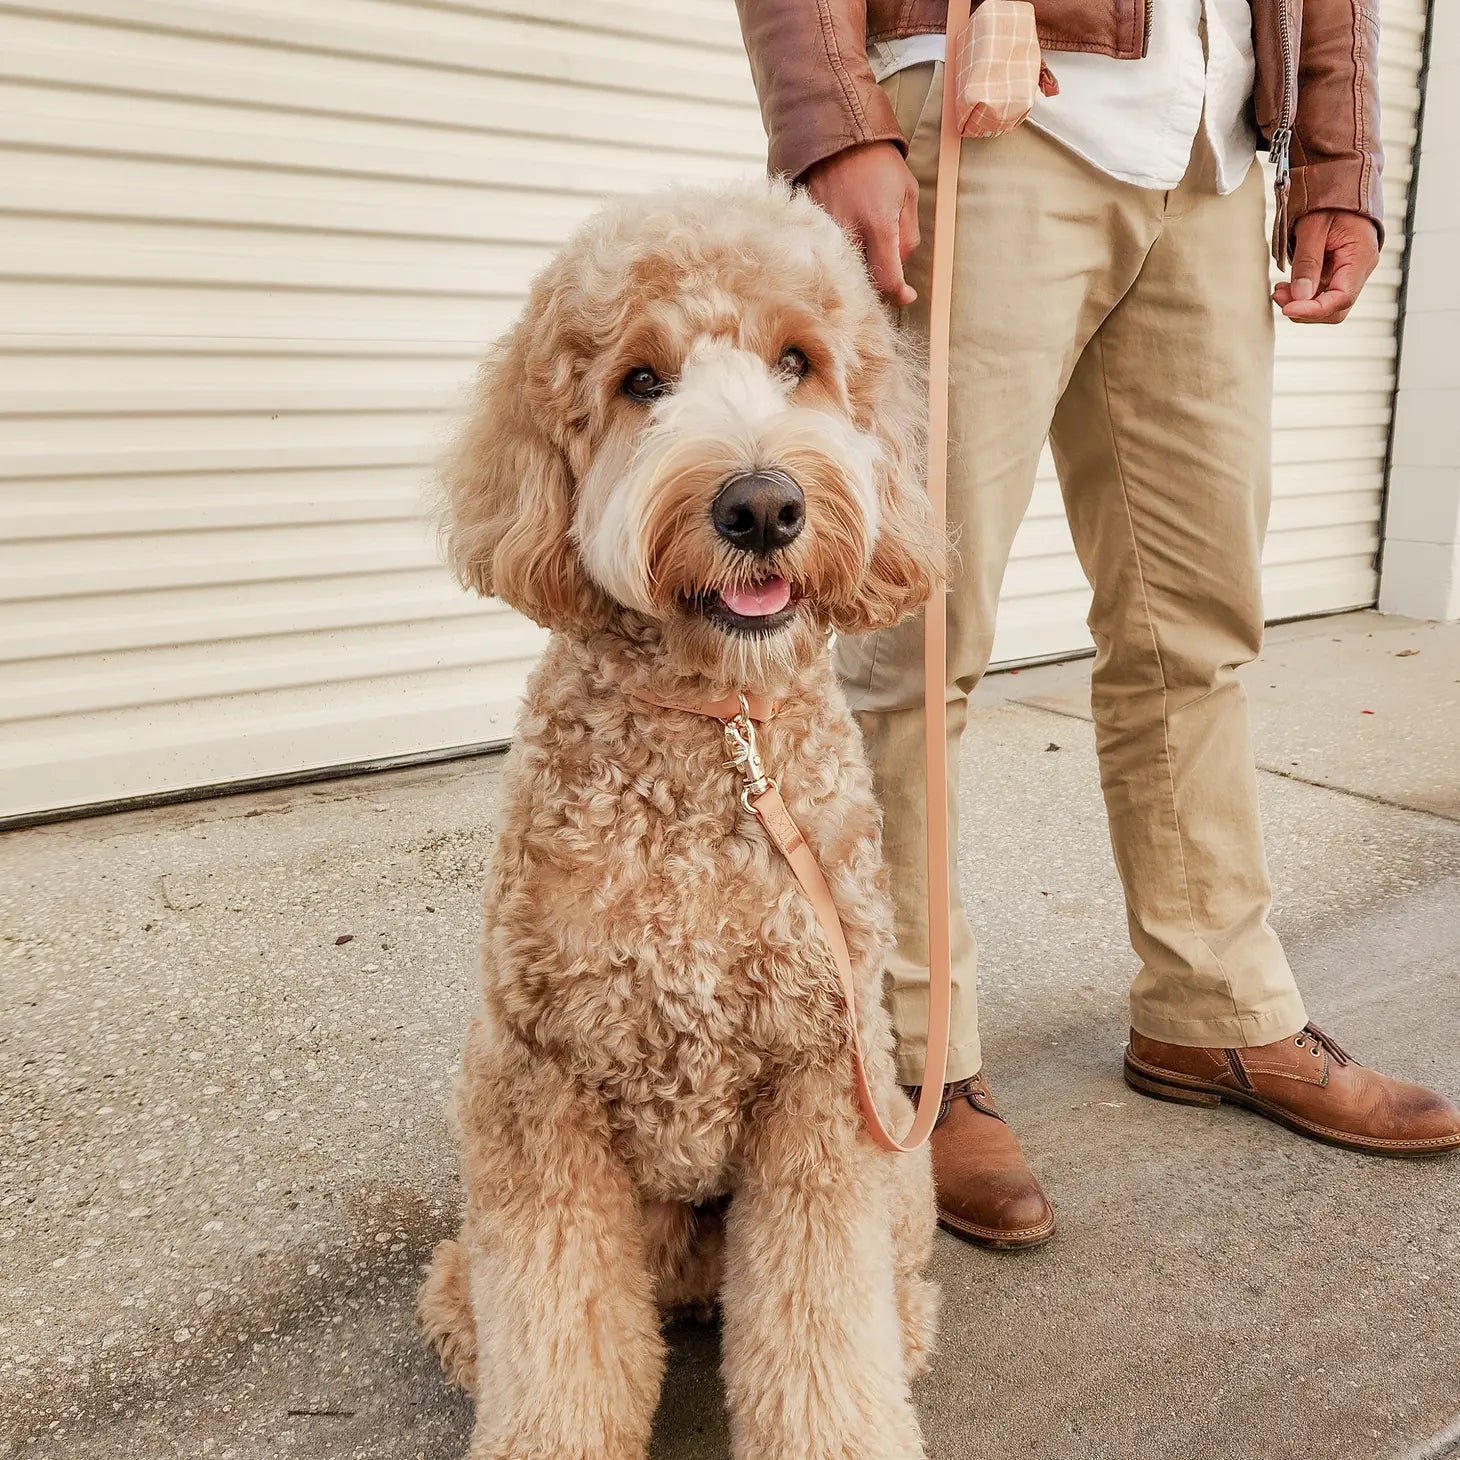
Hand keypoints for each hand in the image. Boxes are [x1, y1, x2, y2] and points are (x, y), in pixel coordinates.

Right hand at [803, 141, 919, 305]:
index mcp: (878, 224)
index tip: (906, 295)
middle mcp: (849, 232)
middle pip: (863, 279)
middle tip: (885, 267)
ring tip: (864, 251)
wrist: (837, 135)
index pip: (887, 278)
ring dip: (856, 268)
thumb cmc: (878, 163)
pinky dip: (837, 255)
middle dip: (877, 278)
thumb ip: (908, 234)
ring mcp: (825, 231)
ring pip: (842, 269)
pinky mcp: (808, 228)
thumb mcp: (907, 193)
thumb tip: (901, 265)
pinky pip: (825, 253)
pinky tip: (843, 242)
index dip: (898, 292)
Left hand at [1273, 209, 1379, 324]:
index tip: (1287, 307)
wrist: (1341, 181)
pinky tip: (1287, 287)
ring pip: (1327, 304)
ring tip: (1279, 290)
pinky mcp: (1338, 271)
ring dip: (1301, 303)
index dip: (1314, 310)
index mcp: (1361, 256)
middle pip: (1336, 308)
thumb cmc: (1330, 198)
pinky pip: (1322, 292)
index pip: (1342, 298)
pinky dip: (1303, 295)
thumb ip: (1308, 262)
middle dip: (1306, 309)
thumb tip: (1300, 297)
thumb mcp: (1314, 226)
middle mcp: (1361, 268)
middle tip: (1278, 296)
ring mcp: (1350, 271)